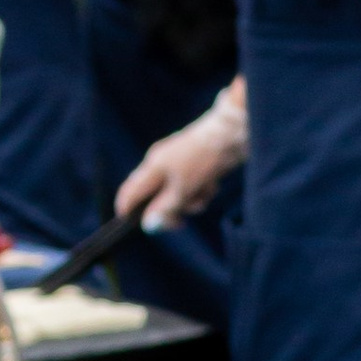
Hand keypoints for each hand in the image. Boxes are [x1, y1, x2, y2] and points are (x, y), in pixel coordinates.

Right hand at [115, 84, 249, 227]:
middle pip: (156, 198)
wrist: (232, 134)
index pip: (129, 191)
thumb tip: (148, 226)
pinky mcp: (196, 165)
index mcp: (152, 167)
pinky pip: (193, 187)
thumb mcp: (183, 190)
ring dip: (191, 201)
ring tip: (204, 194)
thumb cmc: (203, 160)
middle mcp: (161, 164)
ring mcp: (179, 164)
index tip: (136, 226)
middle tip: (181, 223)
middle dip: (170, 210)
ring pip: (177, 195)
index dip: (128, 210)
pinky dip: (202, 191)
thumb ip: (165, 209)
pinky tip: (212, 185)